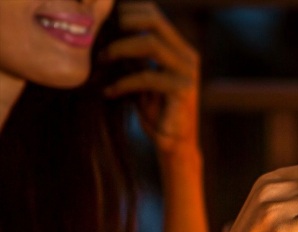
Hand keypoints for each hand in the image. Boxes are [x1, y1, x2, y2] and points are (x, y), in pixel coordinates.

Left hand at [102, 1, 199, 154]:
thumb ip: (134, 56)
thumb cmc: (155, 111)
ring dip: (119, 49)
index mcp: (179, 49)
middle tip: (100, 36)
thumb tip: (104, 32)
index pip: (154, 15)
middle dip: (124, 23)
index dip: (128, 11)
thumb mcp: (142, 76)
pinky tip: (109, 92)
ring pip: (151, 44)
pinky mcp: (183, 91)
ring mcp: (188, 73)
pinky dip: (124, 82)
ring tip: (101, 61)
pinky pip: (147, 76)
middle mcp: (188, 56)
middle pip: (155, 22)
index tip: (103, 22)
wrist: (173, 144)